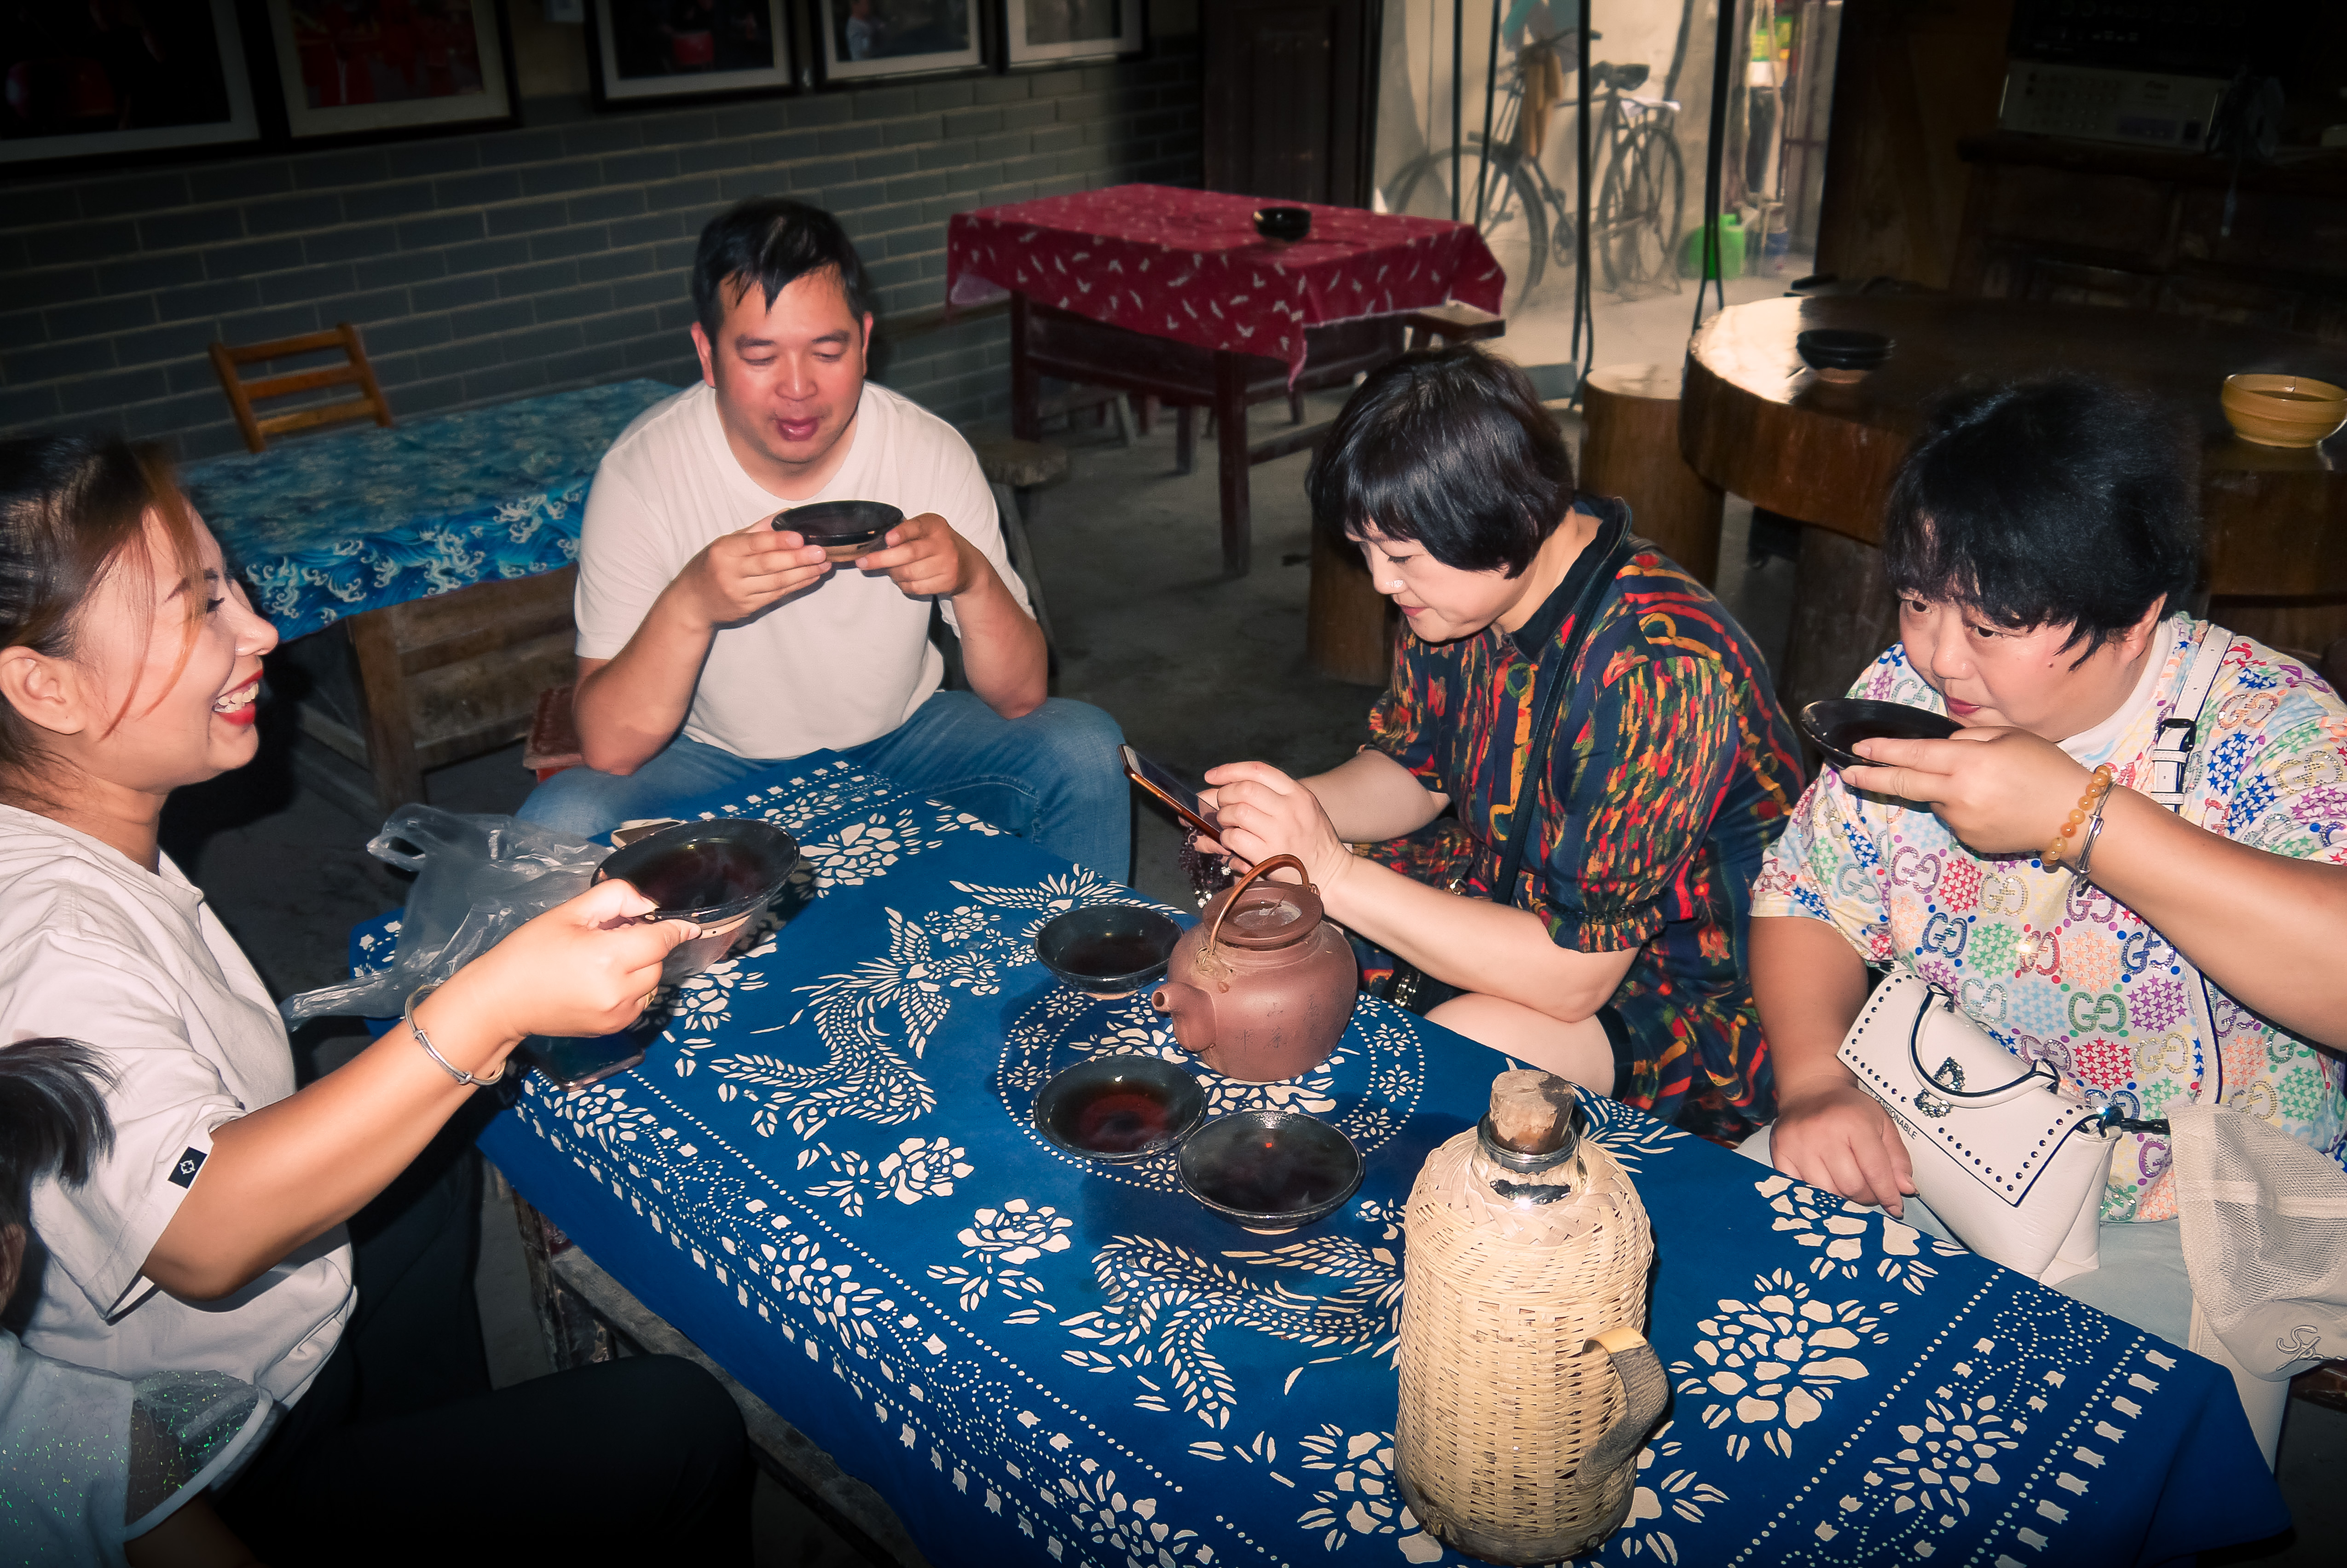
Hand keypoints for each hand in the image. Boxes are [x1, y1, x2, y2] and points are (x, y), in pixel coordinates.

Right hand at [443, 879, 694, 1045]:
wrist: (501, 1001)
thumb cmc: (530, 951)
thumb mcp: (570, 913)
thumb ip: (615, 898)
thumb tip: (649, 902)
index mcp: (609, 958)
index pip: (662, 939)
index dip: (675, 928)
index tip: (686, 923)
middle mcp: (620, 991)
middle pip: (657, 961)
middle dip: (646, 945)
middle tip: (614, 936)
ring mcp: (618, 1014)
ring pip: (651, 983)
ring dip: (640, 968)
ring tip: (605, 960)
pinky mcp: (613, 1029)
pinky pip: (639, 1001)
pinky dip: (631, 988)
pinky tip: (602, 981)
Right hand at [674, 519, 831, 628]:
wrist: (692, 602)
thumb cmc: (711, 566)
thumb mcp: (726, 543)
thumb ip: (756, 531)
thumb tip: (785, 516)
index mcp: (724, 551)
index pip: (754, 544)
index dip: (778, 541)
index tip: (800, 538)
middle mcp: (730, 572)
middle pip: (769, 565)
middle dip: (798, 558)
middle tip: (820, 552)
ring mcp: (740, 592)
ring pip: (777, 582)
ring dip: (804, 573)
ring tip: (823, 564)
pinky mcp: (748, 607)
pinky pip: (777, 595)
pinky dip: (797, 585)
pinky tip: (811, 576)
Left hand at [853, 512, 976, 598]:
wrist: (968, 565)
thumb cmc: (938, 544)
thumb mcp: (927, 530)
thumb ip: (906, 532)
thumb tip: (875, 545)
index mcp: (935, 525)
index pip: (917, 527)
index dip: (902, 533)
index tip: (887, 539)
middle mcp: (943, 544)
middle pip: (909, 553)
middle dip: (882, 559)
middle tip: (863, 563)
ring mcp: (947, 564)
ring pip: (909, 573)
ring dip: (893, 573)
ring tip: (890, 569)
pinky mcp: (947, 582)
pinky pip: (916, 587)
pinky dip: (903, 584)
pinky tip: (902, 579)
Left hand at [1199, 761, 1353, 891]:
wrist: (1330, 872)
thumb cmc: (1312, 839)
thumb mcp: (1302, 807)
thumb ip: (1270, 795)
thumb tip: (1220, 788)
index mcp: (1298, 794)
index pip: (1258, 770)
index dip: (1229, 770)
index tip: (1211, 776)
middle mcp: (1290, 809)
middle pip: (1244, 789)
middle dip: (1223, 795)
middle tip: (1221, 806)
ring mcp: (1280, 833)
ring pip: (1237, 812)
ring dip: (1223, 818)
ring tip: (1228, 825)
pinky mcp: (1269, 855)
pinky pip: (1235, 838)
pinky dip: (1226, 839)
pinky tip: (1232, 843)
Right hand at [1770, 1078, 1915, 1216]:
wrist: (1810, 1091)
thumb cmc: (1848, 1109)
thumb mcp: (1881, 1124)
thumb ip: (1897, 1157)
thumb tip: (1905, 1189)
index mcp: (1854, 1123)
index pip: (1875, 1172)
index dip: (1888, 1195)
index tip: (1893, 1206)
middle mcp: (1823, 1133)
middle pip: (1851, 1187)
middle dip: (1866, 1197)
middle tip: (1868, 1191)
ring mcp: (1798, 1144)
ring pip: (1826, 1193)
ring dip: (1842, 1198)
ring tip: (1847, 1186)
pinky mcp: (1780, 1153)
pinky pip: (1800, 1189)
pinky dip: (1815, 1193)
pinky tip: (1825, 1185)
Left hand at [1841, 728, 2089, 857]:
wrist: (2074, 816)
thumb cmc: (2045, 768)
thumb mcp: (2009, 737)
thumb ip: (1966, 739)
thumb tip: (1937, 747)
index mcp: (1968, 763)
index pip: (1913, 755)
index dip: (1882, 752)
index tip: (1858, 748)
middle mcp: (1958, 794)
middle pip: (1904, 784)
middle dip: (1872, 778)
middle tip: (1848, 774)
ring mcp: (1961, 821)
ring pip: (1935, 799)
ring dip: (1942, 789)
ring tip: (1988, 784)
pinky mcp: (1969, 840)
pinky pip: (1953, 816)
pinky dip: (1961, 806)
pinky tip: (1992, 803)